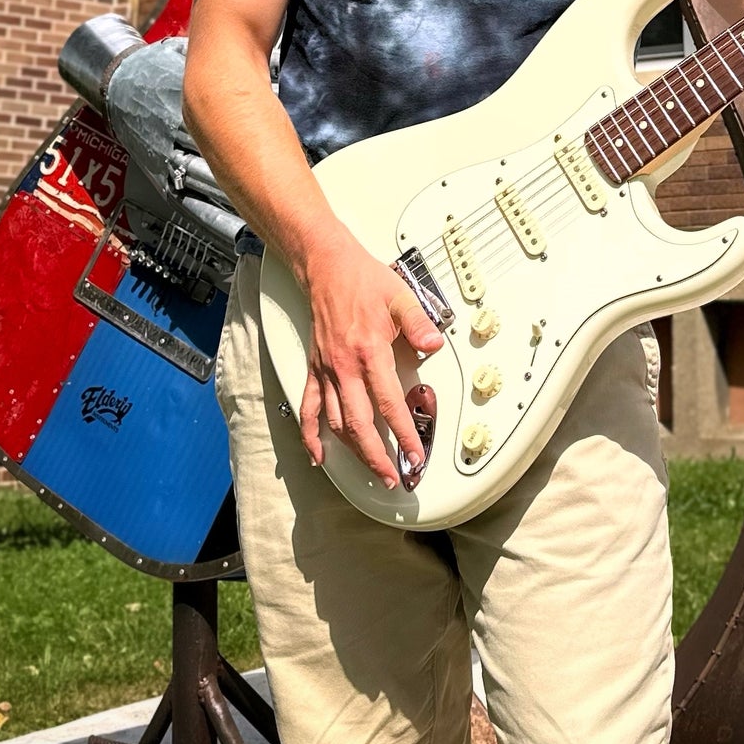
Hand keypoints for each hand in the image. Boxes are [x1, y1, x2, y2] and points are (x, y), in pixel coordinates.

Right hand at [298, 236, 444, 488]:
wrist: (328, 267)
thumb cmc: (363, 280)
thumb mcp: (400, 296)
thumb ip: (419, 323)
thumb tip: (434, 344)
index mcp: (369, 351)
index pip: (388, 403)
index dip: (403, 433)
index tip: (414, 453)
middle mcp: (344, 367)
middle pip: (360, 424)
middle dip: (376, 456)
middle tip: (392, 476)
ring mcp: (327, 370)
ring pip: (336, 422)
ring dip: (351, 451)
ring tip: (368, 470)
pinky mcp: (315, 369)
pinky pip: (309, 408)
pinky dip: (311, 435)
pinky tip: (317, 455)